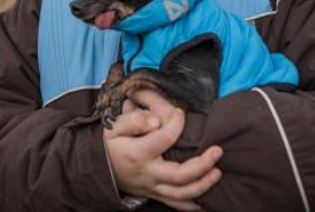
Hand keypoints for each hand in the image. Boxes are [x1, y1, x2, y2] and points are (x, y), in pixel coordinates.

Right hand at [104, 90, 222, 210]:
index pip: (164, 138)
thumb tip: (154, 120)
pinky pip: (176, 204)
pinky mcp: (155, 194)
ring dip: (203, 185)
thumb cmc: (108, 144)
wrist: (96, 168)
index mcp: (138, 154)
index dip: (176, 123)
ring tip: (218, 172)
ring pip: (181, 194)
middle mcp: (148, 174)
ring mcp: (152, 187)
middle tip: (218, 150)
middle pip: (179, 175)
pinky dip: (193, 204)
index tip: (181, 113)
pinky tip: (208, 199)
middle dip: (202, 165)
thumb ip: (132, 120)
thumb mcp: (112, 128)